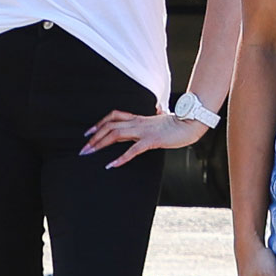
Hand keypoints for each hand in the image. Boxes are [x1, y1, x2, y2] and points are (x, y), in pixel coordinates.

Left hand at [82, 110, 209, 167]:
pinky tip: (112, 165)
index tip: (88, 133)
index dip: (99, 123)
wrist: (192, 123)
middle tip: (83, 149)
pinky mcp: (152, 140)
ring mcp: (145, 130)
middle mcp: (139, 122)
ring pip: (116, 133)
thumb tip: (158, 111)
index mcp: (140, 118)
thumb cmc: (180, 123)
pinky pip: (133, 149)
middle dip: (94, 137)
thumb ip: (157, 116)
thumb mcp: (163, 119)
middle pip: (110, 125)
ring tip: (89, 153)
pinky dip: (121, 158)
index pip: (114, 116)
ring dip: (100, 144)